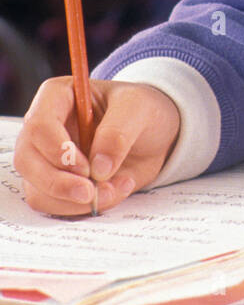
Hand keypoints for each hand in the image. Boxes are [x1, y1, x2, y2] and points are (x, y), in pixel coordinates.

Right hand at [14, 77, 180, 215]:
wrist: (153, 135)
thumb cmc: (141, 110)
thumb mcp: (139, 108)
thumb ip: (119, 133)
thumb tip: (98, 169)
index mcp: (58, 96)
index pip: (39, 124)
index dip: (57, 150)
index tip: (86, 168)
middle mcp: (44, 128)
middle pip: (28, 161)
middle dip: (60, 184)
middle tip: (91, 193)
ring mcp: (46, 158)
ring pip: (38, 190)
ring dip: (75, 201)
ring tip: (116, 188)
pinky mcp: (56, 183)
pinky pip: (55, 205)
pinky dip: (82, 208)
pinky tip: (113, 192)